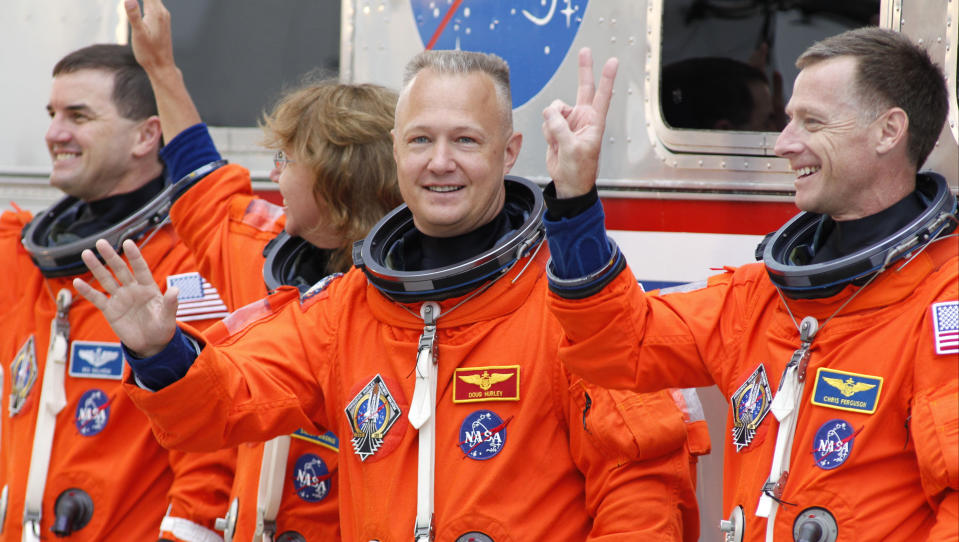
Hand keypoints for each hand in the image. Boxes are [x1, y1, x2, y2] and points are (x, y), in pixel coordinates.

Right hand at [73, 239, 178, 357]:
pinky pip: (97, 298)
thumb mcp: (168, 318)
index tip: (128, 242)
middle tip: (101, 242)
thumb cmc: (162, 329)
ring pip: (106, 280)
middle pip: (120, 270)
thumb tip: (176, 290)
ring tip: (86, 254)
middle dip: (111, 256)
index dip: (134, 256)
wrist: (151, 344)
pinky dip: (87, 291)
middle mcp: (133, 290)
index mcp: (148, 288)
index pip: (141, 269)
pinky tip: (77, 282)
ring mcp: (120, 299)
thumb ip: (171, 304)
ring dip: (96, 268)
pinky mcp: (110, 310)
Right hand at [124, 0, 174, 73]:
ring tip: (131, 1)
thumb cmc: (149, 53)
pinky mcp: (161, 21)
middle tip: (129, 0)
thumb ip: (134, 16)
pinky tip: (143, 1)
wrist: (162, 67)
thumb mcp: (139, 34)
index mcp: (156, 12)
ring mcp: (163, 16)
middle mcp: (162, 12)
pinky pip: (153, 3)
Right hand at [541, 48, 617, 197]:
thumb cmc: (579, 170)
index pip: (602, 95)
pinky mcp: (557, 128)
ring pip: (555, 109)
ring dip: (552, 122)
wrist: (568, 183)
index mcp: (594, 122)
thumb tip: (550, 111)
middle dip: (584, 70)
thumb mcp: (571, 149)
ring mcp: (569, 122)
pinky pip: (547, 121)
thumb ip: (560, 127)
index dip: (606, 78)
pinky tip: (554, 143)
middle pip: (583, 88)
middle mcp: (583, 118)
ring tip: (558, 140)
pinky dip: (547, 131)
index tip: (612, 62)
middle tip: (585, 51)